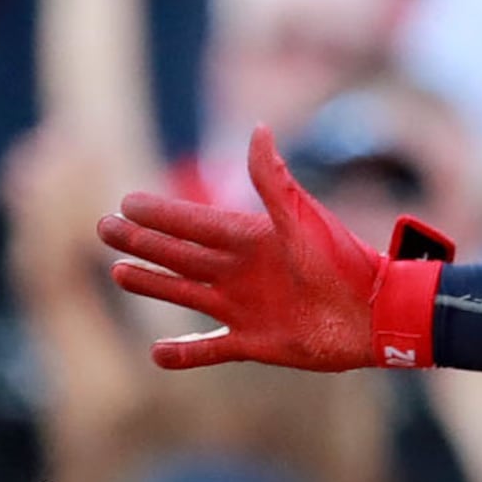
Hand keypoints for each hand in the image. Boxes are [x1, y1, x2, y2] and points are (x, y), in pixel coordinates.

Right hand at [99, 127, 447, 369]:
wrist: (376, 315)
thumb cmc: (345, 262)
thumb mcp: (303, 217)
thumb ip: (273, 180)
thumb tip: (258, 128)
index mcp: (252, 238)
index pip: (195, 222)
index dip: (162, 213)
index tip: (127, 200)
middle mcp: (242, 271)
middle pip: (180, 254)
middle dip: (143, 242)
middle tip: (105, 229)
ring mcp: (245, 307)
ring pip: (186, 293)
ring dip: (153, 283)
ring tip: (118, 273)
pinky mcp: (254, 343)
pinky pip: (210, 347)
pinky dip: (184, 352)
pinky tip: (157, 352)